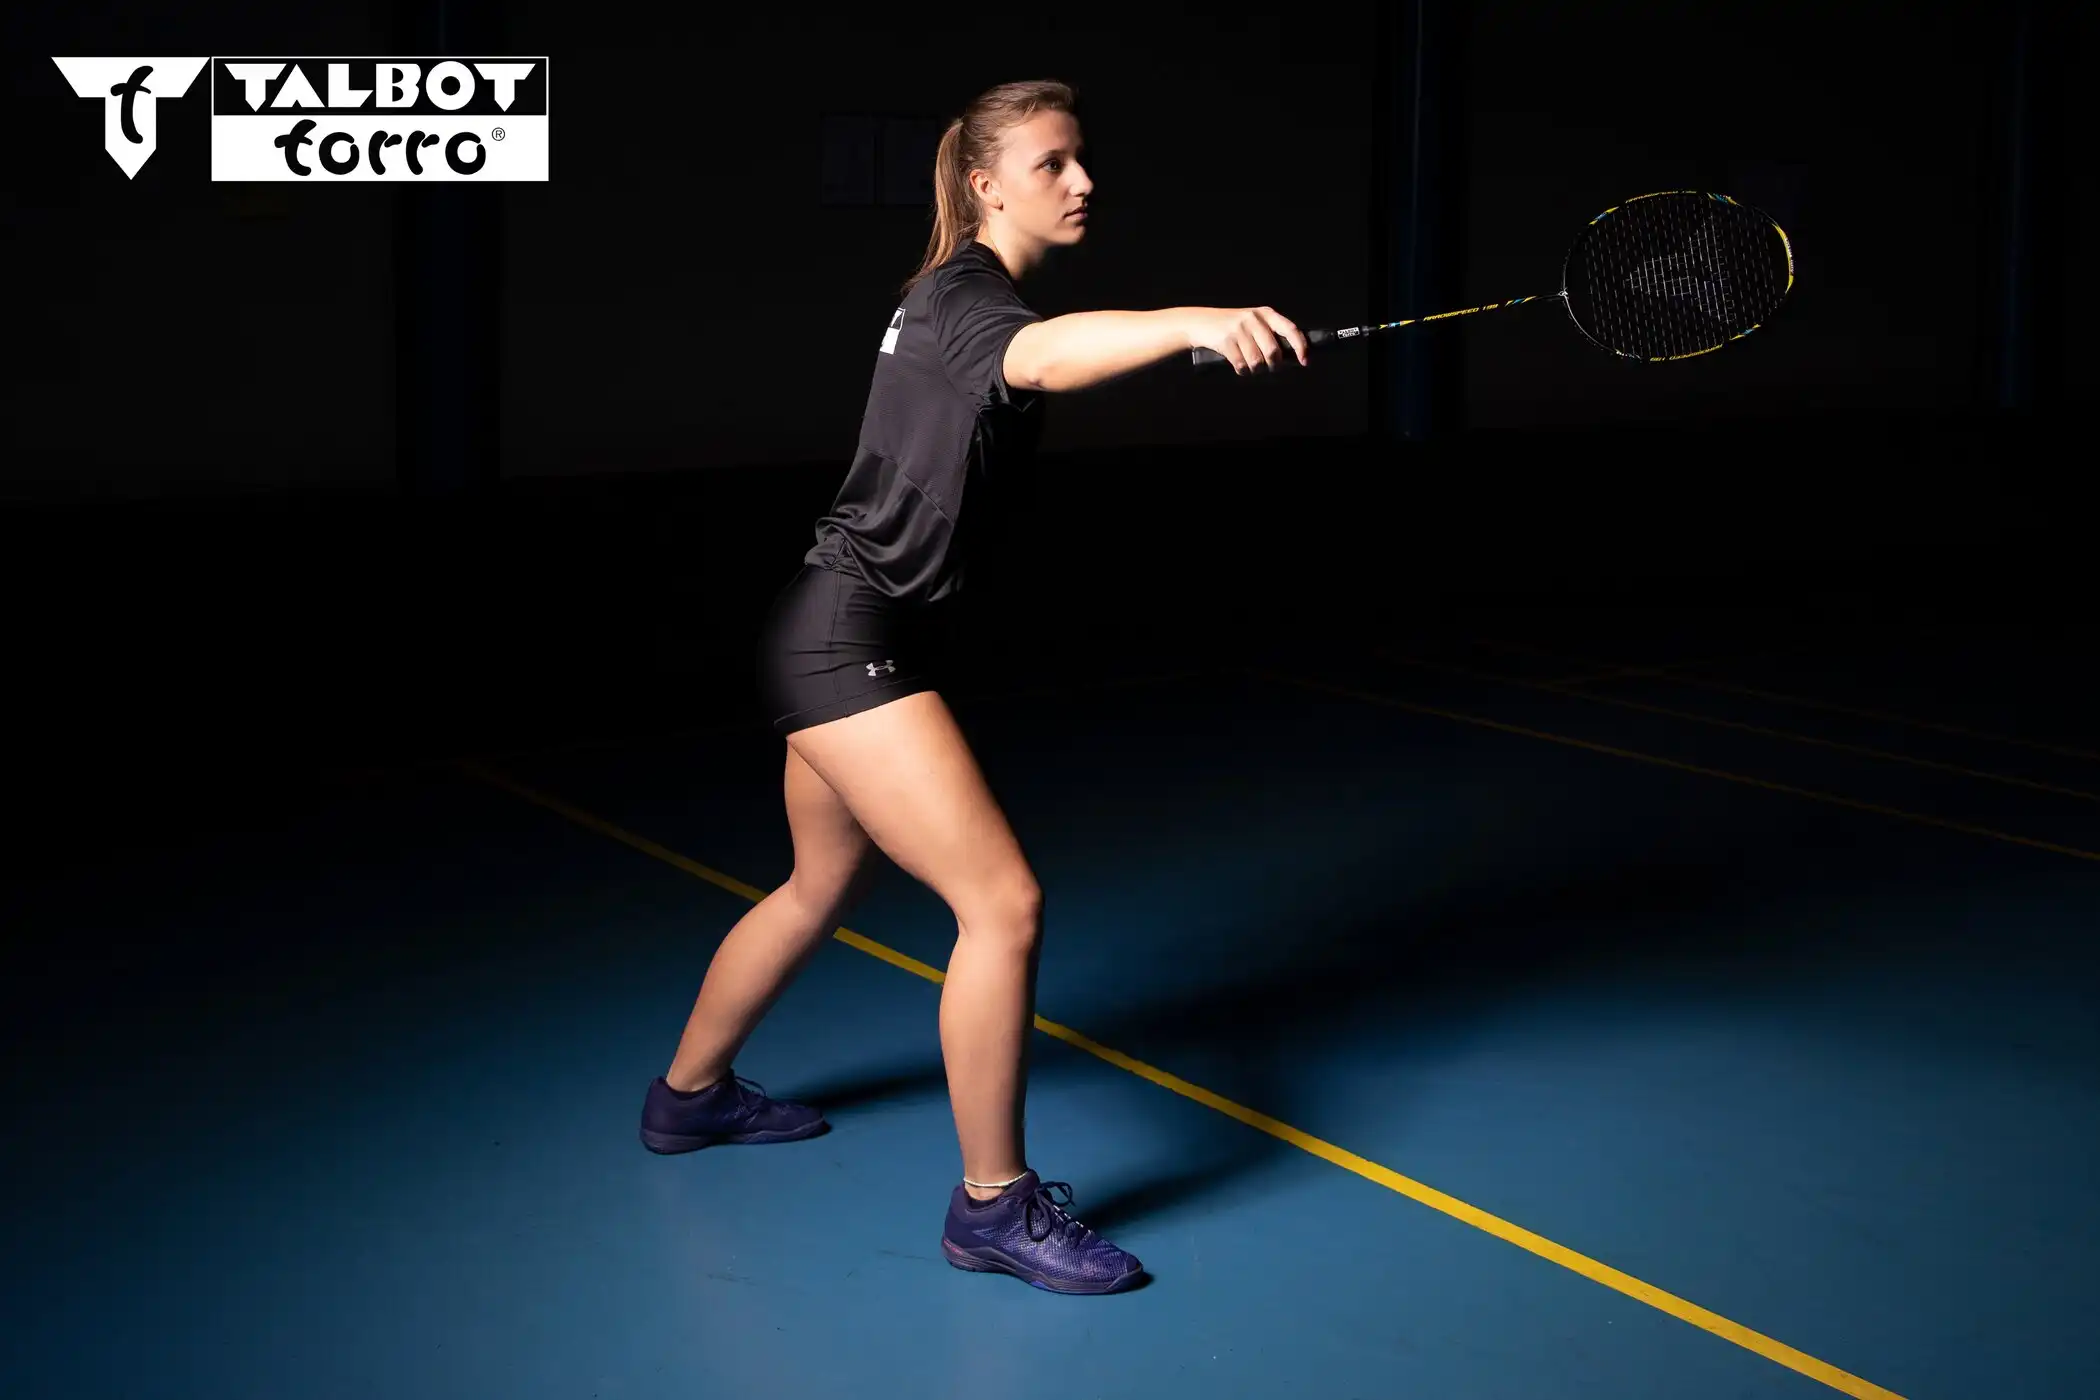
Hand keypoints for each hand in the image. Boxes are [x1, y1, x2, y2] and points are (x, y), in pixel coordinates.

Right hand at [1183, 306, 1306, 373]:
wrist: (1199, 322)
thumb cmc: (1231, 327)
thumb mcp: (1252, 323)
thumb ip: (1271, 334)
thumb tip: (1293, 357)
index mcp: (1266, 314)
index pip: (1290, 329)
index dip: (1301, 347)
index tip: (1305, 361)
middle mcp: (1254, 319)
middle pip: (1273, 352)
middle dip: (1273, 366)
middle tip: (1269, 368)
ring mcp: (1239, 329)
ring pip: (1257, 362)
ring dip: (1255, 370)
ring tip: (1250, 366)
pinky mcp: (1226, 340)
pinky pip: (1241, 365)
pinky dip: (1242, 371)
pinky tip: (1238, 366)